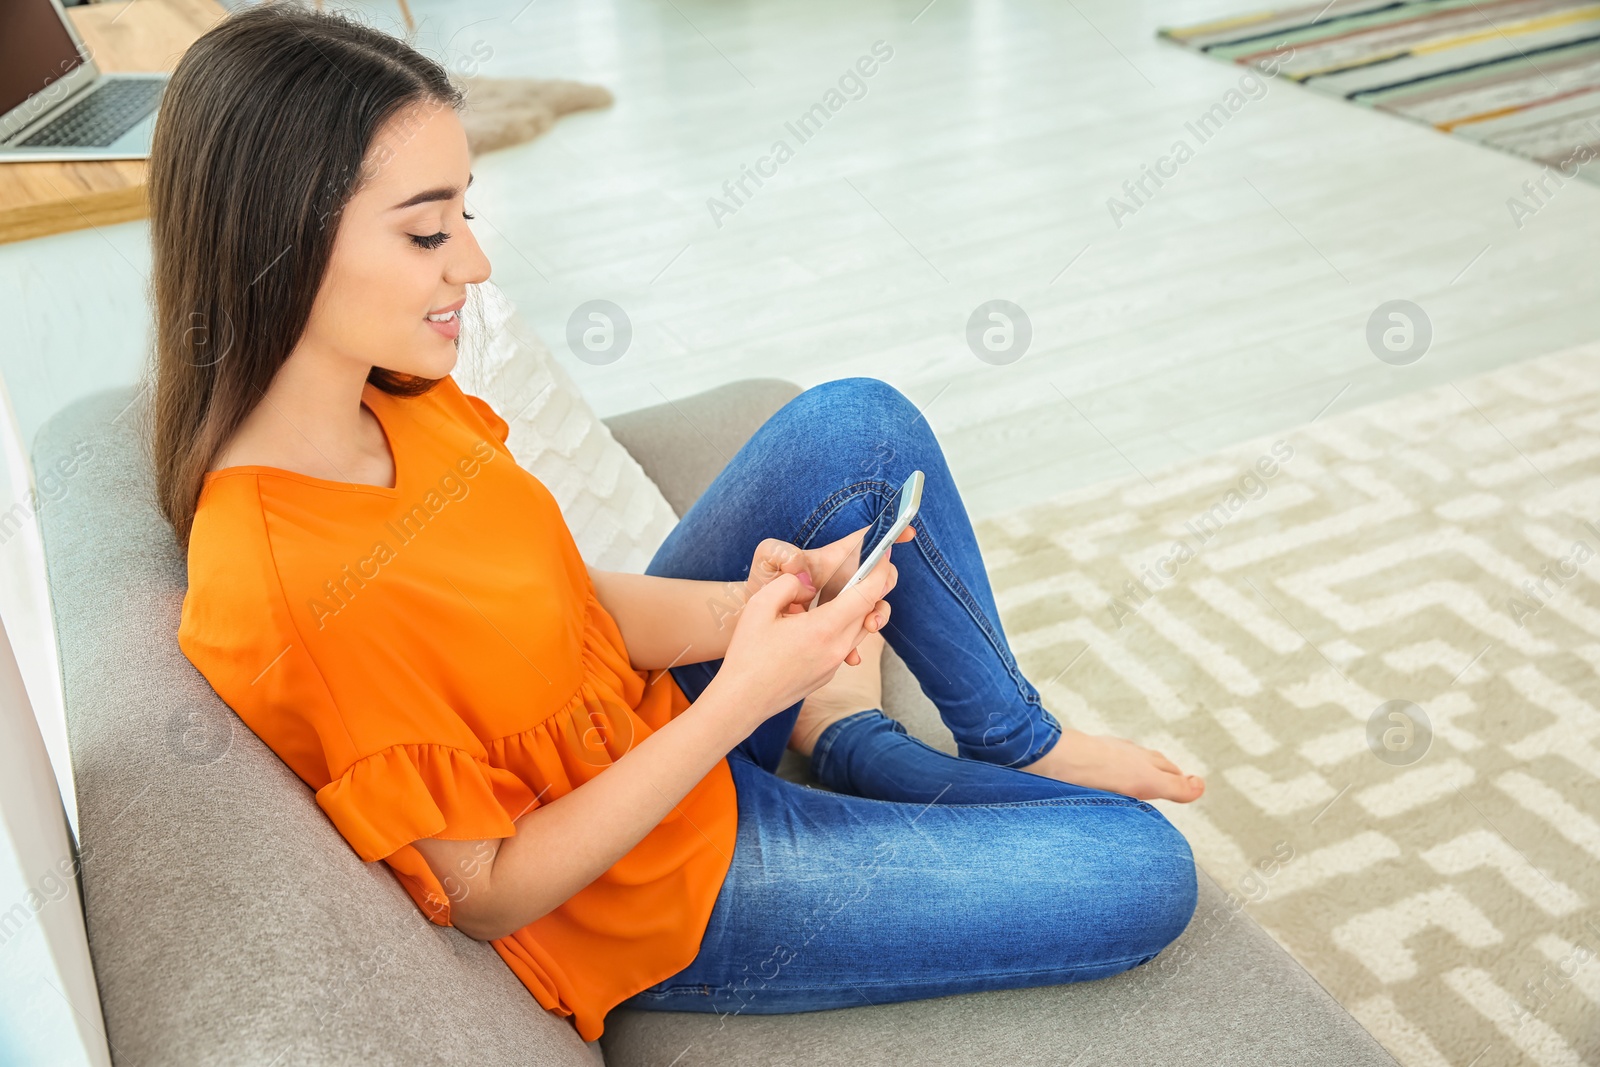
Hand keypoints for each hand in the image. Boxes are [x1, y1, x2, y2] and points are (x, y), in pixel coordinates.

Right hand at [743, 525, 915, 664]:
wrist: (742, 700)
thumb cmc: (747, 654)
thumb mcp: (759, 606)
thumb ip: (788, 584)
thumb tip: (807, 582)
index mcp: (823, 628)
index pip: (867, 594)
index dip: (880, 570)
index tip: (884, 554)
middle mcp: (836, 648)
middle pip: (871, 612)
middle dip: (877, 586)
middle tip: (874, 566)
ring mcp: (834, 664)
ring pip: (861, 630)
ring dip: (861, 608)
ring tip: (846, 591)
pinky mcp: (828, 674)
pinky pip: (846, 645)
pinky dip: (844, 627)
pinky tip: (821, 620)